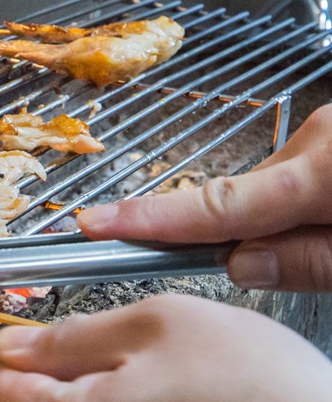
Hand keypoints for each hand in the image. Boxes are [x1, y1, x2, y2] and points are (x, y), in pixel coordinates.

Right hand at [77, 104, 331, 291]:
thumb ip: (310, 263)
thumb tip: (244, 266)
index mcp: (325, 171)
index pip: (217, 207)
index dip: (149, 219)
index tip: (94, 224)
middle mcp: (319, 139)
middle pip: (245, 201)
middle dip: (254, 239)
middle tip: (298, 272)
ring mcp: (329, 129)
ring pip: (274, 191)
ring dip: (289, 222)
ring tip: (330, 245)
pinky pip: (301, 175)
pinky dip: (309, 203)